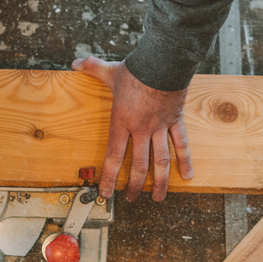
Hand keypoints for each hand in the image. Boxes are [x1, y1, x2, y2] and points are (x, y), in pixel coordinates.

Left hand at [71, 56, 193, 201]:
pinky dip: (185, 160)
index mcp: (122, 121)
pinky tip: (188, 176)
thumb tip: (74, 62)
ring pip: (160, 160)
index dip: (110, 177)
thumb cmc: (137, 69)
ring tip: (159, 198)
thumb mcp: (110, 70)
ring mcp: (160, 126)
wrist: (165, 61)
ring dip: (160, 181)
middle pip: (138, 164)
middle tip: (132, 199)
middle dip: (135, 185)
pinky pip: (181, 144)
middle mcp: (141, 128)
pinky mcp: (175, 120)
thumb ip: (91, 68)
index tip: (106, 193)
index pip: (114, 155)